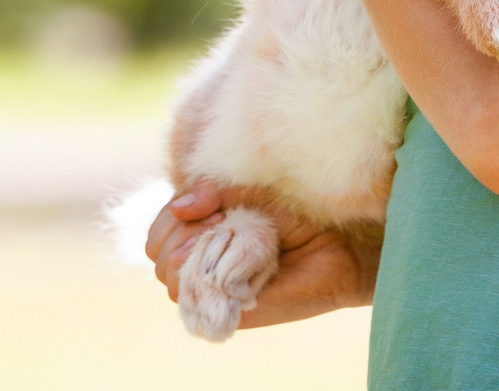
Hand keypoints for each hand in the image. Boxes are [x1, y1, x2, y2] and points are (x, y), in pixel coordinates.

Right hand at [143, 182, 379, 327]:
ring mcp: (214, 286)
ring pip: (169, 277)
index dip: (173, 216)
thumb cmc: (298, 208)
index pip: (160, 227)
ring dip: (193, 254)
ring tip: (231, 242)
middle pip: (157, 251)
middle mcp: (202, 258)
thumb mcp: (249, 186)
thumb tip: (181, 207)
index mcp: (202, 226)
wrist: (341, 243)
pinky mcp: (231, 311)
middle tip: (222, 223)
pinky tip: (232, 267)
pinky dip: (204, 279)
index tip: (213, 207)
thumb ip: (213, 188)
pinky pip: (194, 300)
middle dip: (181, 233)